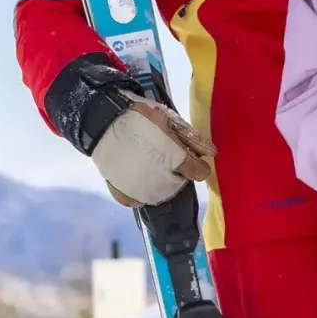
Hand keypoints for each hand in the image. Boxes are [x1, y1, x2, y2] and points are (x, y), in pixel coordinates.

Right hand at [91, 96, 215, 206]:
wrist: (104, 121)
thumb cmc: (140, 117)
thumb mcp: (170, 121)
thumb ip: (193, 139)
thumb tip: (212, 153)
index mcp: (176, 159)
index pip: (199, 173)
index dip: (198, 166)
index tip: (192, 161)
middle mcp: (161, 179)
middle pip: (179, 185)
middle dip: (177, 174)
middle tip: (164, 159)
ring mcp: (141, 190)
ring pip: (160, 195)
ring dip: (160, 184)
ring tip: (150, 166)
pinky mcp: (124, 195)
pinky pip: (138, 200)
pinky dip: (140, 192)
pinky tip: (138, 178)